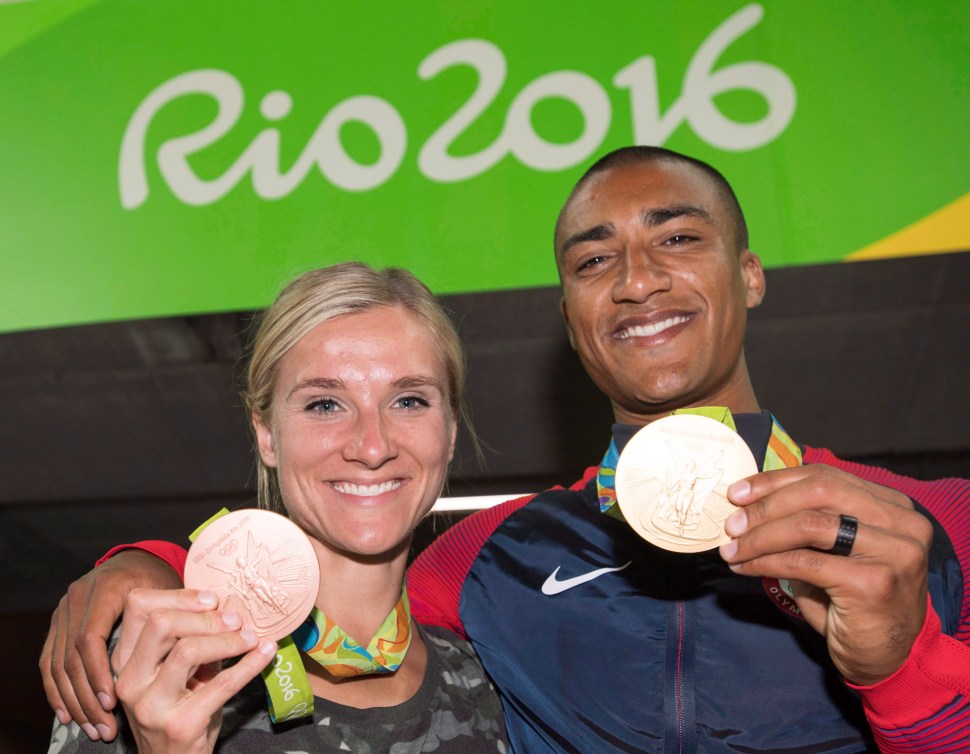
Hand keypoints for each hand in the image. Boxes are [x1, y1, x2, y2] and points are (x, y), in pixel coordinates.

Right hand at [39, 549, 183, 740]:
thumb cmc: (159, 576)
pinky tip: (72, 719)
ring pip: (57, 664)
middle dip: (88, 694)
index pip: (94, 636)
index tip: (113, 702)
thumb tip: (222, 617)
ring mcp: (64, 610)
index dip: (98, 673)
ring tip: (97, 731)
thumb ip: (189, 603)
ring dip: (75, 701)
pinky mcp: (59, 624)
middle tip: (106, 728)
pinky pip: (49, 664)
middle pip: (74, 655)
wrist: (131, 561)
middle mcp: (80, 595)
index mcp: (108, 585)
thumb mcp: (174, 585)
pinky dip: (59, 692)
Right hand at [112, 588, 275, 753]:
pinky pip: (223, 683)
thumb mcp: (176, 673)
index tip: (212, 599)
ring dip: (227, 639)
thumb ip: (191, 640)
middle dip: (204, 616)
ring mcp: (152, 705)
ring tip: (249, 638)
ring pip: (188, 650)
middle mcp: (130, 682)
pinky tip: (266, 652)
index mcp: (124, 662)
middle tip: (234, 620)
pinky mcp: (181, 724)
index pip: (139, 608)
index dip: (180, 596)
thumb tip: (226, 607)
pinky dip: (251, 663)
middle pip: (160, 623)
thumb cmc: (178, 710)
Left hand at [718, 464, 932, 685]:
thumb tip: (749, 502)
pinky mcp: (874, 582)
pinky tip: (745, 567)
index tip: (737, 493)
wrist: (885, 658)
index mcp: (891, 505)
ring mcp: (893, 551)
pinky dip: (765, 562)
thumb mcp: (832, 551)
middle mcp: (901, 522)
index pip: (825, 477)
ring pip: (809, 525)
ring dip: (761, 536)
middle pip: (818, 493)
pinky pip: (803, 563)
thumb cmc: (852, 601)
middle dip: (766, 506)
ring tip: (732, 548)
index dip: (776, 481)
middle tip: (732, 523)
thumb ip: (807, 521)